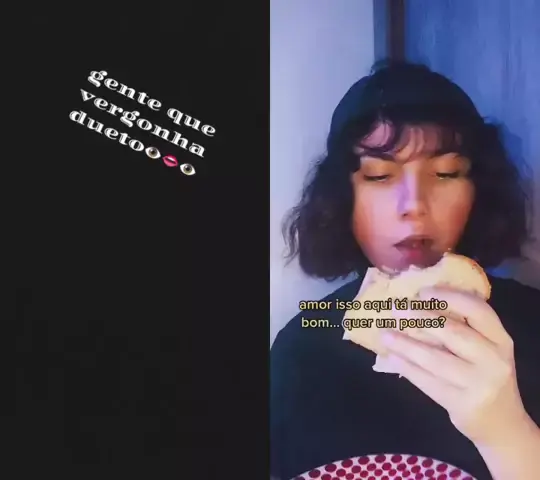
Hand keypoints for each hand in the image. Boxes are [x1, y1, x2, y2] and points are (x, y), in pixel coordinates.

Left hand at [380, 286, 531, 445]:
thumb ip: (462, 327)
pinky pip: (427, 381)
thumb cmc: (483, 374)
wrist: (501, 423)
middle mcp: (494, 359)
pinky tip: (391, 358)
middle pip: (454, 333)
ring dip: (406, 345)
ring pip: (436, 359)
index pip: (478, 310)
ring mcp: (479, 383)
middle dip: (421, 318)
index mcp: (500, 338)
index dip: (449, 298)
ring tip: (385, 334)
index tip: (423, 292)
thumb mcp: (484, 349)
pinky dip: (406, 367)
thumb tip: (416, 302)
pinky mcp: (462, 403)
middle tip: (395, 308)